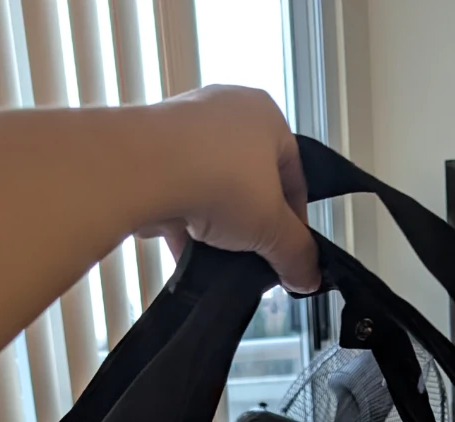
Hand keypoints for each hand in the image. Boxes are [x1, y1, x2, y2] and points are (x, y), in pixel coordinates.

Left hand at [139, 86, 320, 293]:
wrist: (144, 168)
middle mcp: (227, 110)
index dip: (295, 221)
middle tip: (254, 257)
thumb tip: (309, 278)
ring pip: (212, 186)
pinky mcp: (151, 147)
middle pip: (251, 181)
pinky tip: (187, 251)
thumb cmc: (221, 181)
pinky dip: (184, 222)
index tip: (288, 253)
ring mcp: (185, 126)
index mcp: (266, 117)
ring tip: (218, 257)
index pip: (294, 175)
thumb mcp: (271, 227)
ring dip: (217, 226)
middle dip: (252, 223)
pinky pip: (178, 190)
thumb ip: (296, 253)